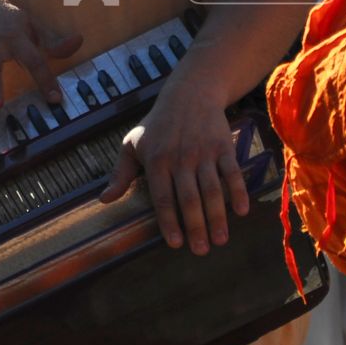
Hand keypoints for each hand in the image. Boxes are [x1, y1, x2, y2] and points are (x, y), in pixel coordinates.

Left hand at [100, 76, 249, 256]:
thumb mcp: (132, 143)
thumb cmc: (158, 124)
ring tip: (221, 240)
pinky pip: (232, 172)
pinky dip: (238, 191)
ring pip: (212, 189)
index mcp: (157, 161)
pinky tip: (242, 211)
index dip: (169, 221)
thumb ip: (120, 174)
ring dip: (217, 216)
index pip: (163, 197)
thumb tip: (104, 200)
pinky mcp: (223, 147)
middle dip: (196, 226)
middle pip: (189, 198)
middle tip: (201, 251)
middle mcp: (181, 158)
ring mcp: (204, 153)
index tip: (175, 244)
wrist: (190, 93)